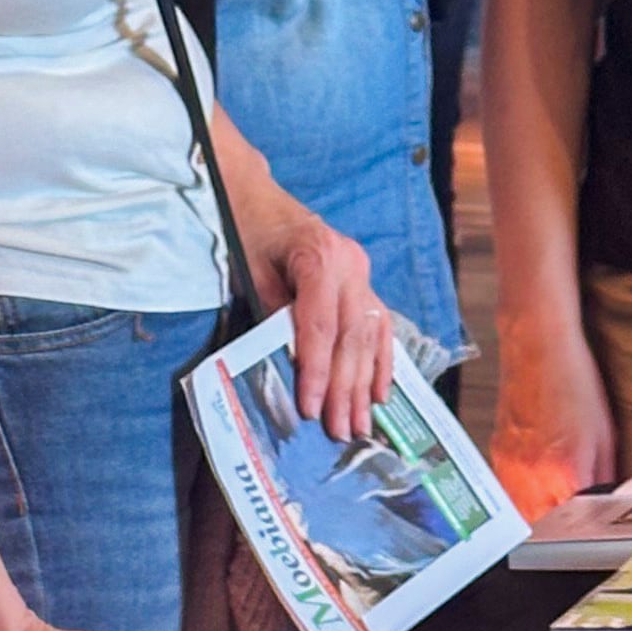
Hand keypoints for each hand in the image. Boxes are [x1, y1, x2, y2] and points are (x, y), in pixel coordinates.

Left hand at [233, 191, 389, 440]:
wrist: (260, 199)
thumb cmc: (250, 235)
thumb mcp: (253, 273)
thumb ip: (275, 316)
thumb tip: (292, 368)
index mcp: (319, 256)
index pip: (321, 324)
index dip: (316, 370)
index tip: (310, 408)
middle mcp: (351, 264)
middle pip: (350, 336)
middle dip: (345, 388)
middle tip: (341, 431)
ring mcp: (363, 272)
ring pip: (369, 336)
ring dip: (364, 384)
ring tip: (359, 424)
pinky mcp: (365, 282)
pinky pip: (381, 326)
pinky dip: (381, 362)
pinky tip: (380, 394)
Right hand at [488, 314, 617, 521]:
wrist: (536, 347)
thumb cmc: (574, 382)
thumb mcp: (605, 435)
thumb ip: (603, 479)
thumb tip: (605, 509)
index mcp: (564, 473)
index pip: (573, 529)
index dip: (582, 534)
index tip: (591, 534)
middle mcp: (530, 476)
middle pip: (543, 530)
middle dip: (559, 532)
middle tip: (574, 526)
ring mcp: (508, 468)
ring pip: (521, 515)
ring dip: (539, 517)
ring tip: (556, 504)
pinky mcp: (495, 457)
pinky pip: (508, 493)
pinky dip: (524, 495)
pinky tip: (539, 481)